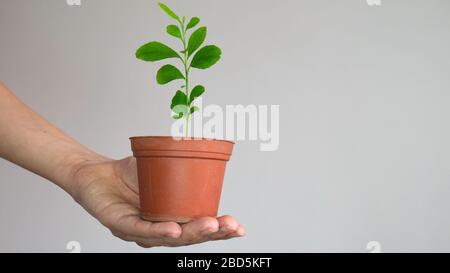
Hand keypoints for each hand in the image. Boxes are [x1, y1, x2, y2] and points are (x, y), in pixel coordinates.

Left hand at [70, 156, 245, 247]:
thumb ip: (185, 163)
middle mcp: (157, 231)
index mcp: (171, 220)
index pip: (198, 230)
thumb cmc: (130, 174)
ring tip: (210, 224)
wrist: (96, 172)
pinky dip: (159, 230)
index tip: (239, 227)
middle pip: (188, 238)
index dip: (220, 232)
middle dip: (211, 233)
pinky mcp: (120, 225)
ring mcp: (139, 232)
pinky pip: (141, 230)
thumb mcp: (164, 167)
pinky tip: (174, 228)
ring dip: (191, 232)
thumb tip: (211, 142)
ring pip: (169, 237)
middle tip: (229, 225)